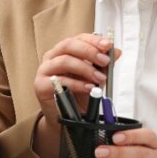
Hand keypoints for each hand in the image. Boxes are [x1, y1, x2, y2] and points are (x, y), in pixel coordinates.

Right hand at [31, 33, 113, 157]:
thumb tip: (116, 52)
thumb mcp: (95, 78)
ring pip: (64, 61)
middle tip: (105, 61)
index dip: (93, 40)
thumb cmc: (78, 95)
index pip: (79, 38)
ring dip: (85, 68)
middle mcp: (53, 56)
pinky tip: (89, 88)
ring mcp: (44, 70)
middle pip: (69, 45)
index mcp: (65, 50)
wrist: (67, 119)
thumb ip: (103, 65)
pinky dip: (77, 84)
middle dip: (89, 51)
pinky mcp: (40, 85)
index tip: (108, 45)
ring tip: (100, 78)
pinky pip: (60, 80)